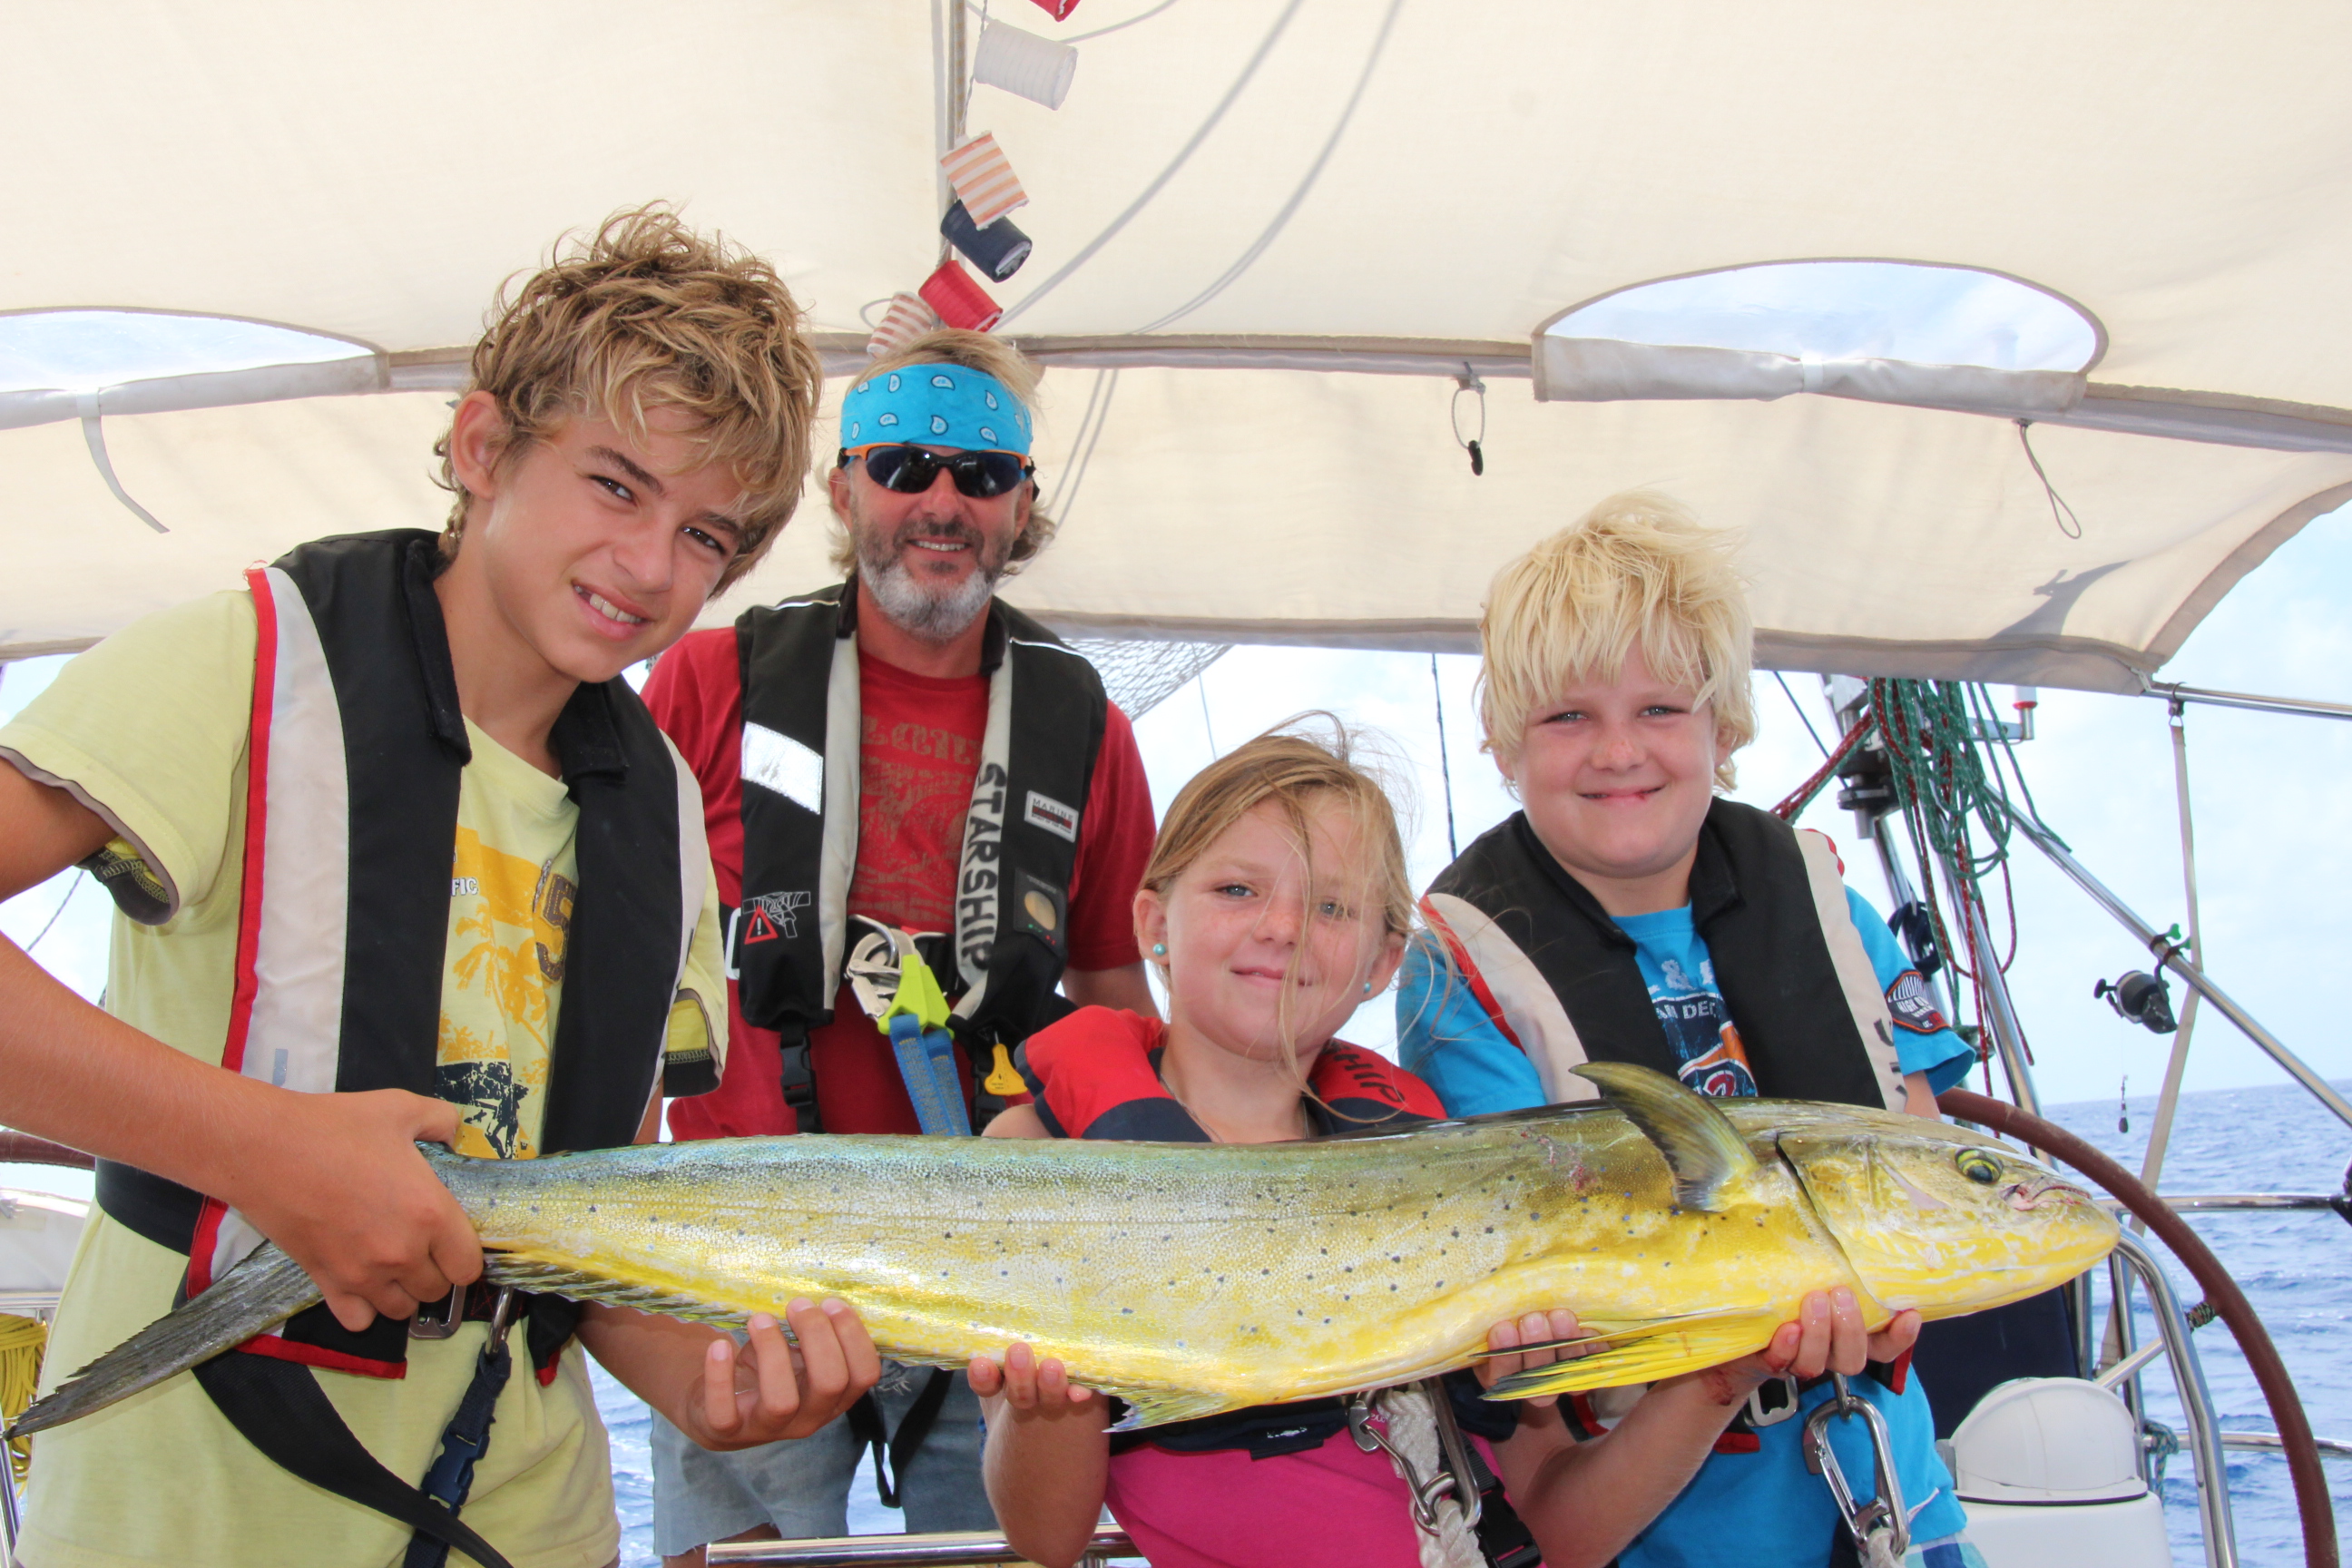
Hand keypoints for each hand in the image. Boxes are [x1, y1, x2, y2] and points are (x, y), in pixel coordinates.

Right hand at [224, 1088, 480, 1331]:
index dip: (465, 1255)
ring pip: (401, 1310)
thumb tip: (454, 1134)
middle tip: (420, 1244)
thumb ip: (442, 1121)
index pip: (468, 1267)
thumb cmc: (335, 1127)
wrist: (265, 1149)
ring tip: (393, 1263)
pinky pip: (358, 1320)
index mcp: (430, 1213)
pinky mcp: (326, 1283)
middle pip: (437, 1291)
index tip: (452, 1240)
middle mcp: (401, 1253)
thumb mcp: (401, 1108)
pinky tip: (362, 1281)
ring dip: (403, 1291)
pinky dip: (364, 1309)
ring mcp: (363, 1275)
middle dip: (435, 1271)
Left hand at [679, 1300, 881, 1450]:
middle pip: (830, 1383)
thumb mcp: (799, 1357)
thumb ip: (814, 1336)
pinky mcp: (727, 1430)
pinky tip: (720, 1346)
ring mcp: (768, 1428)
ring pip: (782, 1400)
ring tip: (759, 1319)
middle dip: (816, 1336)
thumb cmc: (769, 1372)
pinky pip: (725, 1411)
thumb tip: (821, 1294)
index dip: (853, 1336)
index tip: (831, 1302)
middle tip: (796, 1304)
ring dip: (772, 1351)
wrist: (721, 1410)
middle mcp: (809, 1419)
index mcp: (834, 1399)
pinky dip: (721, 1375)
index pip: (864, 1375)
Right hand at [969, 1341, 1096, 1423]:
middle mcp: (1025, 1394)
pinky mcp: (1076, 1393)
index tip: (979, 1363)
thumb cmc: (1024, 1351)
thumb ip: (1001, 1334)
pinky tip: (1081, 1393)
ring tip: (1052, 1366)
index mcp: (1001, 1382)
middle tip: (1018, 1352)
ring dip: (1050, 1385)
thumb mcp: (1006, 1346)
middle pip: (1019, 1394)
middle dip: (1019, 1376)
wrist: (1057, 1396)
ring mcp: (1051, 1398)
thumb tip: (996, 1301)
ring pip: (1048, 1397)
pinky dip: (1079, 1393)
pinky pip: (1077, 1395)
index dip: (982, 1377)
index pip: (986, 1384)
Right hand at [1477, 1309, 1584, 1407]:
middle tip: (1534, 1319)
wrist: (1534, 1307)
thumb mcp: (1489, 1313)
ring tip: (1560, 1316)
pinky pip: (1591, 1366)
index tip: (1502, 1327)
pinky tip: (1590, 1332)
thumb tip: (1480, 1292)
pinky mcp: (1583, 1369)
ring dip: (1563, 1345)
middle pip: (1535, 1377)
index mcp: (1498, 1373)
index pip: (1500, 1375)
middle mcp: (1528, 1381)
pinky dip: (1591, 1350)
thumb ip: (1489, 1312)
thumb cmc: (1504, 1308)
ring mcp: (1557, 1377)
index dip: (1503, 1355)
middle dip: (1535, 1347)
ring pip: (1563, 1373)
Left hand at [1683, 1288, 1921, 1407]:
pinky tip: (1786, 1329)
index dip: (1900, 1337)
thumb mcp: (1808, 1278)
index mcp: (1845, 1336)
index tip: (1909, 1314)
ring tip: (1813, 1300)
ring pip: (1819, 1363)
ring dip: (1820, 1332)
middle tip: (1841, 1295)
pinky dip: (1788, 1346)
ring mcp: (1798, 1360)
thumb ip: (1830, 1267)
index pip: (1884, 1345)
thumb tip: (1844, 1225)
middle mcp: (1827, 1353)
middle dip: (1851, 1327)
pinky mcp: (1769, 1361)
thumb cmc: (1780, 1297)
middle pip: (1854, 1358)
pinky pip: (1782, 1361)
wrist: (1732, 1328)